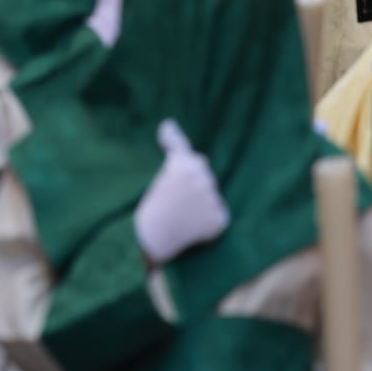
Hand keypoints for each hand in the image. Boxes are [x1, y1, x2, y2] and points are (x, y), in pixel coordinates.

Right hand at [134, 120, 229, 263]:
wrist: (151, 241)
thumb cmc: (151, 211)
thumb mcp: (158, 179)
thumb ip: (175, 157)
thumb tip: (173, 128)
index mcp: (182, 163)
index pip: (180, 146)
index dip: (173, 138)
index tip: (167, 132)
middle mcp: (202, 176)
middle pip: (202, 172)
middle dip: (193, 181)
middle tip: (176, 199)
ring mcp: (212, 197)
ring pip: (210, 195)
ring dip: (200, 203)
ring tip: (181, 217)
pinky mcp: (220, 218)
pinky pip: (218, 216)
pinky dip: (208, 222)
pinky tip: (191, 229)